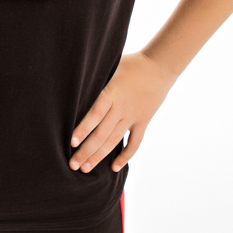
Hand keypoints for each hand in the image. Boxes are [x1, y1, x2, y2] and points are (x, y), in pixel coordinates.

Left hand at [69, 51, 176, 173]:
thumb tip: (72, 81)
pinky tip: (114, 167)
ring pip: (114, 141)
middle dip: (86, 151)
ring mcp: (133, 116)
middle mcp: (122, 108)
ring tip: (86, 168)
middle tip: (73, 164)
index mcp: (111, 93)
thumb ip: (95, 79)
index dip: (83, 129)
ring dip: (100, 156)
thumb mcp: (110, 66)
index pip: (95, 114)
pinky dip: (125, 156)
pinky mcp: (143, 121)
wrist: (160, 65)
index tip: (72, 142)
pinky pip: (134, 142)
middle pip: (101, 134)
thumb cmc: (131, 63)